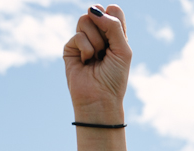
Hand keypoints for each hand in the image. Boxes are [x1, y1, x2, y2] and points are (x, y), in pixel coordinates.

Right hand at [62, 6, 130, 123]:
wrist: (100, 98)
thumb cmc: (115, 77)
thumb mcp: (123, 50)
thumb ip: (113, 26)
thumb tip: (93, 9)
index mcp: (115, 35)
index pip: (113, 10)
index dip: (113, 15)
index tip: (115, 34)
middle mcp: (99, 35)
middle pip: (97, 12)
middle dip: (104, 31)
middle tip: (106, 50)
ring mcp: (83, 39)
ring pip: (85, 20)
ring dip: (96, 41)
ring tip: (97, 58)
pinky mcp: (70, 47)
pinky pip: (78, 35)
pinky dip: (86, 49)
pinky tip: (87, 62)